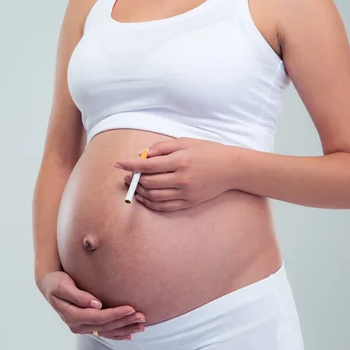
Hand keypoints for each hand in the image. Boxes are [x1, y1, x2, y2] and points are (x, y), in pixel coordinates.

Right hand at [36, 271, 145, 340]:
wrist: (49, 286)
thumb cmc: (56, 282)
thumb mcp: (63, 285)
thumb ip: (78, 295)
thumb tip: (95, 304)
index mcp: (72, 315)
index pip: (98, 317)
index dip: (115, 314)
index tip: (130, 308)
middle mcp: (77, 325)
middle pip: (105, 326)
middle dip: (124, 322)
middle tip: (142, 316)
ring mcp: (82, 327)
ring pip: (107, 331)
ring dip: (125, 329)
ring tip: (141, 325)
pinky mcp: (87, 325)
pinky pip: (104, 332)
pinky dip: (117, 334)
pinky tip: (129, 335)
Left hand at [114, 137, 238, 211]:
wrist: (231, 169)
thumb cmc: (208, 152)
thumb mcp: (186, 142)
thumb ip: (163, 147)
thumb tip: (143, 154)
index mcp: (180, 161)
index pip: (147, 165)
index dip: (130, 165)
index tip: (118, 164)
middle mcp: (182, 179)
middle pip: (148, 182)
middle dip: (133, 179)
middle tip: (127, 175)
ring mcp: (185, 193)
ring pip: (154, 196)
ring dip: (140, 192)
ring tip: (134, 185)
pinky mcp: (189, 203)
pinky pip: (164, 207)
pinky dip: (151, 203)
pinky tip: (144, 198)